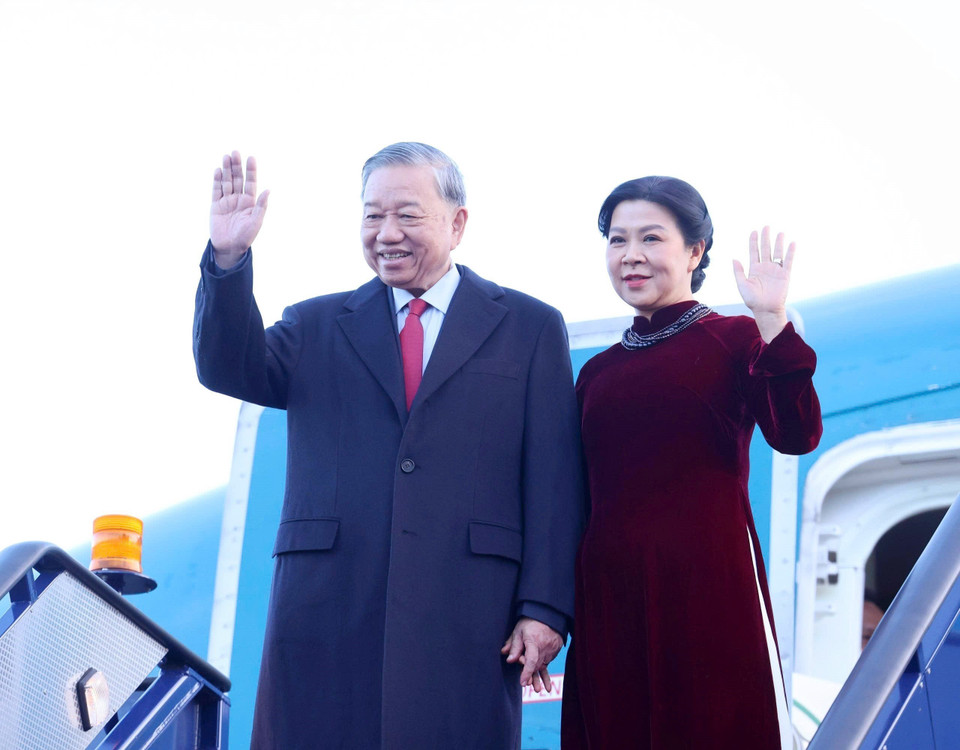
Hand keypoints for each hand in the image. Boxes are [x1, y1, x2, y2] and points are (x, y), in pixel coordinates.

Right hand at [210, 151, 269, 267]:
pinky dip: (217, 180)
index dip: (251, 170)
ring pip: (227, 182)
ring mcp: (226, 201)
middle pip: (237, 179)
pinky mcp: (215, 205)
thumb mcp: (256, 222)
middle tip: (235, 152)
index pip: (251, 182)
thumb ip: (261, 206)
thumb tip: (268, 190)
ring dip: (227, 170)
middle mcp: (238, 199)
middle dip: (237, 166)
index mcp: (250, 202)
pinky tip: (218, 170)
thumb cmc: (246, 237)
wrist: (229, 248)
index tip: (251, 158)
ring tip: (226, 156)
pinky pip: (216, 190)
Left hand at [501, 617, 562, 692]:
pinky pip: (548, 661)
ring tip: (539, 689)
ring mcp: (552, 649)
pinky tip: (543, 677)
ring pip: (543, 665)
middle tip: (527, 685)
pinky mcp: (556, 650)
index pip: (531, 660)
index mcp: (533, 641)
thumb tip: (508, 660)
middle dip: (532, 676)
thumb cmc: (530, 622)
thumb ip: (514, 646)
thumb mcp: (518, 631)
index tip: (523, 683)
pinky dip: (543, 666)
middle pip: (537, 665)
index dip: (527, 673)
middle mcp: (544, 647)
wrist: (548, 614)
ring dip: (539, 674)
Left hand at [733, 226, 793, 341]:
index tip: (754, 231)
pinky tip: (792, 243)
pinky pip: (788, 261)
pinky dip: (790, 252)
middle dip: (765, 238)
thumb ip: (738, 272)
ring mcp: (775, 270)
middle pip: (765, 249)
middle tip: (766, 227)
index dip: (753, 241)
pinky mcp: (785, 275)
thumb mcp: (742, 285)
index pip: (754, 251)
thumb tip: (734, 259)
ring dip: (778, 243)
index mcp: (754, 269)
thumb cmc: (752, 300)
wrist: (766, 310)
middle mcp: (765, 267)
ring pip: (777, 253)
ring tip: (780, 233)